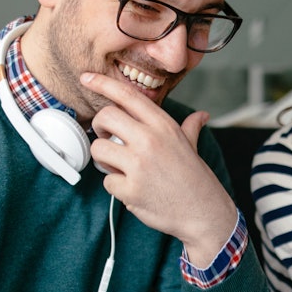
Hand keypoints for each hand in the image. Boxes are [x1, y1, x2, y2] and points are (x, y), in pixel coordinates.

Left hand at [80, 72, 236, 261]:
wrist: (204, 213)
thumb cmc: (196, 179)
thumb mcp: (192, 147)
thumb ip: (189, 128)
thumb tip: (201, 116)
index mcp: (163, 126)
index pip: (127, 96)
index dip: (103, 83)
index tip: (86, 78)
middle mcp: (150, 141)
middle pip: (105, 117)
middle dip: (99, 127)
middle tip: (107, 139)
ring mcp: (139, 165)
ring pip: (98, 149)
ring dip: (104, 160)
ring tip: (120, 167)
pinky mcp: (131, 189)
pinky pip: (106, 180)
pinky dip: (116, 186)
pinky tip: (131, 189)